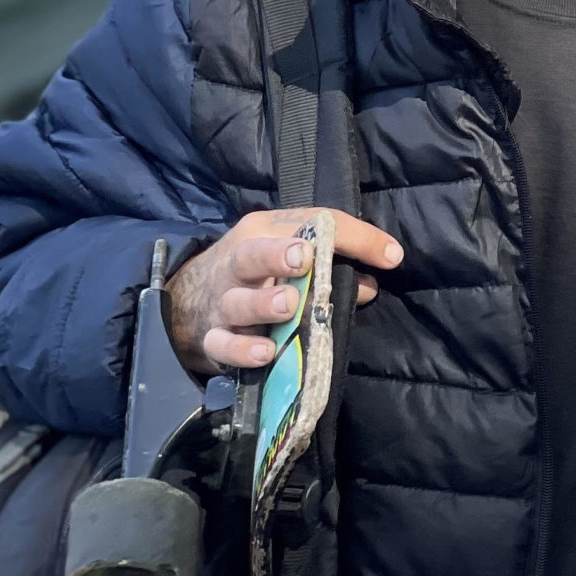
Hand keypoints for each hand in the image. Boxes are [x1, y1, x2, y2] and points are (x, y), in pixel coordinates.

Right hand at [165, 207, 401, 375]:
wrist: (186, 301)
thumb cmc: (253, 273)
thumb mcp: (286, 258)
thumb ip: (330, 269)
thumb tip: (369, 285)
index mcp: (263, 232)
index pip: (309, 223)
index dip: (352, 237)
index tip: (390, 255)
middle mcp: (239, 263)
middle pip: (254, 254)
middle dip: (278, 255)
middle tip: (302, 258)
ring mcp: (223, 302)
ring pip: (238, 301)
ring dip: (264, 303)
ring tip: (288, 306)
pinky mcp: (212, 337)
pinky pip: (223, 344)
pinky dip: (243, 349)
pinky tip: (266, 352)